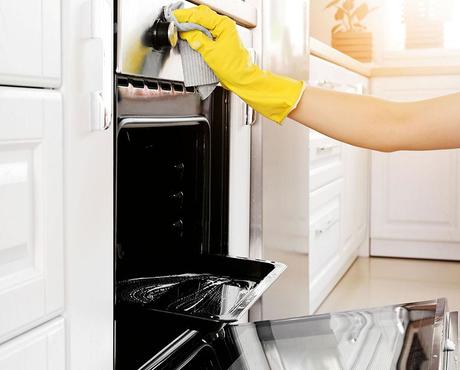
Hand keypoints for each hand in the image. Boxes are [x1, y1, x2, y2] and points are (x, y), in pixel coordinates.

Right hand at [174, 5, 304, 123]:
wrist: (241, 78)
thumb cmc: (233, 68)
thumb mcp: (211, 53)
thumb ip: (197, 40)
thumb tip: (186, 32)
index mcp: (224, 25)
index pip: (200, 15)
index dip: (185, 17)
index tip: (174, 19)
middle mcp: (223, 26)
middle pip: (201, 15)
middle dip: (187, 18)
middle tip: (174, 21)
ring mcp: (221, 32)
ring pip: (202, 22)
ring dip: (190, 24)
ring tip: (179, 28)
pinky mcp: (218, 40)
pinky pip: (204, 31)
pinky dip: (195, 31)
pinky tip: (188, 35)